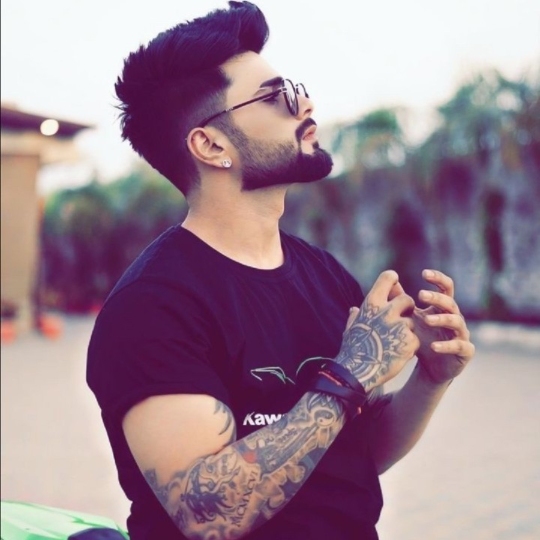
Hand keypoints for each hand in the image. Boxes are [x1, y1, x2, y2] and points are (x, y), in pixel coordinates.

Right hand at [334, 270, 419, 391]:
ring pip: (413, 321)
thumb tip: (354, 309)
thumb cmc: (352, 348)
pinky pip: (415, 339)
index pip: (388, 278)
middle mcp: (386, 311)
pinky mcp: (410, 341)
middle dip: (406, 308)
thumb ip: (356, 316)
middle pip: (407, 299)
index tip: (394, 286)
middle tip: (401, 318)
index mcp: (371, 303)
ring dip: (407, 330)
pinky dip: (410, 346)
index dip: (393, 281)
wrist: (357, 372)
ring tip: (394, 342)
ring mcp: (399, 326)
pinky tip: (399, 353)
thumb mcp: (351, 328)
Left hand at [412, 269, 474, 383]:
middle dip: (437, 298)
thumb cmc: (422, 338)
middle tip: (420, 294)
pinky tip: (433, 346)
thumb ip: (403, 302)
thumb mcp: (411, 319)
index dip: (438, 279)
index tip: (423, 273)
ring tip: (426, 319)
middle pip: (450, 303)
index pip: (446, 288)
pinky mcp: (465, 352)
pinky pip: (459, 346)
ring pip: (457, 322)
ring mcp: (462, 334)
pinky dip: (447, 346)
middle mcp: (455, 318)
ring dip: (442, 319)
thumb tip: (391, 281)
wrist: (430, 367)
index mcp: (443, 308)